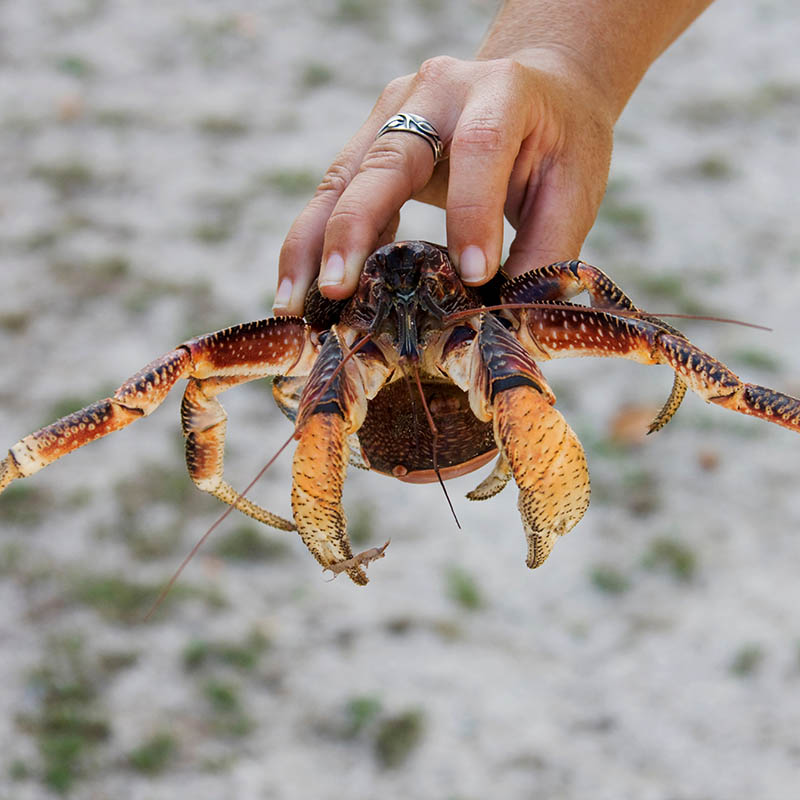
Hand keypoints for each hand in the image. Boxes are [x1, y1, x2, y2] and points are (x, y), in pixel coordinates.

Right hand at [274, 50, 615, 315]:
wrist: (537, 90)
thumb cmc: (559, 142)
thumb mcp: (574, 189)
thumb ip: (548, 250)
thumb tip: (509, 320)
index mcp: (501, 91)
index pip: (479, 147)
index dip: (472, 211)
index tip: (473, 277)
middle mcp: (436, 91)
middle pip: (385, 159)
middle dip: (354, 228)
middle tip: (335, 292)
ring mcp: (393, 109)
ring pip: (341, 177)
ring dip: (311, 243)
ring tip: (293, 304)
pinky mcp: (371, 137)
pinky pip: (336, 191)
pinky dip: (315, 241)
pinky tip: (302, 288)